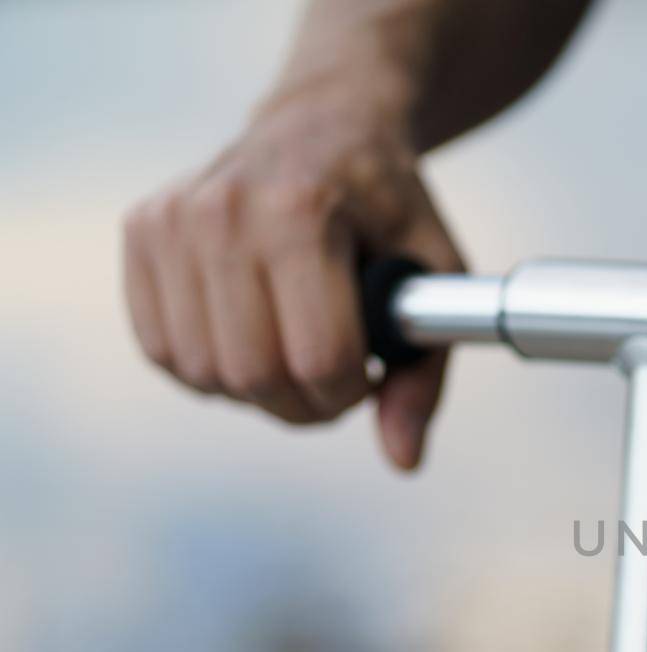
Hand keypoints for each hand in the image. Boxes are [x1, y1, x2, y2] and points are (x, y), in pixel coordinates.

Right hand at [122, 75, 462, 470]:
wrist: (325, 124)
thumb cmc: (387, 203)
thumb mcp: (434, 273)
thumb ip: (425, 373)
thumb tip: (403, 461)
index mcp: (302, 213)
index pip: (317, 360)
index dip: (351, 394)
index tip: (369, 376)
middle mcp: (224, 211)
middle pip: (254, 376)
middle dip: (304, 404)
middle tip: (334, 379)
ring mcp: (171, 219)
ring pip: (204, 374)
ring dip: (255, 390)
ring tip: (294, 352)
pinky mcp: (141, 231)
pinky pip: (163, 350)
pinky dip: (209, 369)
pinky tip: (250, 337)